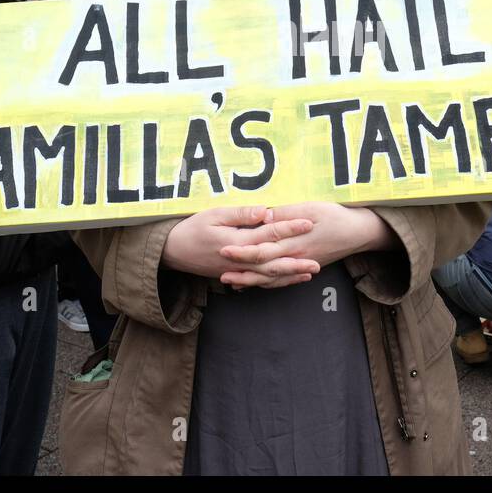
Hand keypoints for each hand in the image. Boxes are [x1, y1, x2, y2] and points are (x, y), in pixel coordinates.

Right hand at [163, 205, 318, 288]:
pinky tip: (290, 278)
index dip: (289, 228)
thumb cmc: (192, 228)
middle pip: (273, 261)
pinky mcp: (235, 275)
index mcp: (236, 241)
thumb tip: (265, 211)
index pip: (268, 234)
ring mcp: (237, 271)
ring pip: (268, 275)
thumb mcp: (214, 215)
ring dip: (290, 274)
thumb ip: (240, 214)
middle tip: (319, 259)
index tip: (308, 223)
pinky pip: (259, 281)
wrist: (172, 251)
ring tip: (311, 272)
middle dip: (297, 260)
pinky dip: (276, 281)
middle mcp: (239, 260)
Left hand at [218, 202, 397, 287]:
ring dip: (250, 281)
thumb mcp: (311, 208)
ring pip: (271, 278)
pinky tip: (255, 284)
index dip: (242, 250)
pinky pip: (283, 280)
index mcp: (294, 242)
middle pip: (263, 268)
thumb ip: (285, 213)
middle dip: (241, 270)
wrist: (359, 233)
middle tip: (219, 273)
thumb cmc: (336, 216)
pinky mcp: (305, 267)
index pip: (263, 249)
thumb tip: (262, 215)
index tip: (223, 249)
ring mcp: (300, 265)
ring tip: (230, 282)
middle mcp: (295, 258)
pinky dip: (267, 283)